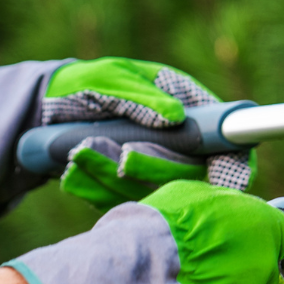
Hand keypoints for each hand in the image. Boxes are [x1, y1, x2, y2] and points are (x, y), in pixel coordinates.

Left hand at [44, 57, 255, 209]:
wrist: (51, 109)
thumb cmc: (87, 83)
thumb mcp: (110, 78)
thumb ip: (140, 96)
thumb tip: (175, 118)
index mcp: (190, 109)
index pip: (229, 145)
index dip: (233, 167)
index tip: (222, 183)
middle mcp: (180, 146)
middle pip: (189, 176)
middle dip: (154, 168)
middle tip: (124, 157)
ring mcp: (155, 172)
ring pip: (152, 194)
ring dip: (115, 177)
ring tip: (81, 153)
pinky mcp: (130, 192)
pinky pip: (123, 204)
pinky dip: (96, 191)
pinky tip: (73, 174)